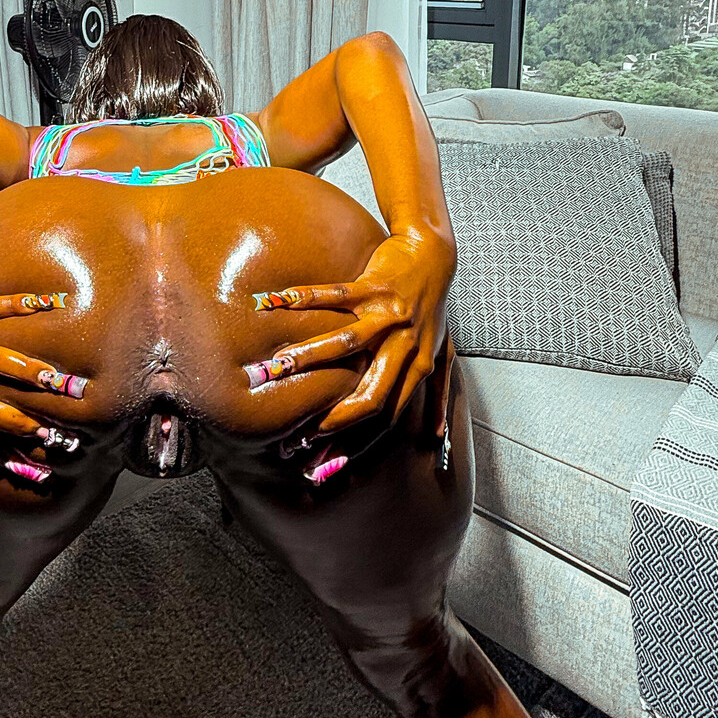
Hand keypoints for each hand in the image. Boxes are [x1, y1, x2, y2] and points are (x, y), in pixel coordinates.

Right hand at [246, 229, 455, 470]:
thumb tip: (436, 440)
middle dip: (333, 418)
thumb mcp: (442, 354)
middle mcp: (405, 346)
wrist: (433, 254)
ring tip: (274, 369)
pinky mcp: (375, 284)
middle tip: (296, 437)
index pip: (387, 417)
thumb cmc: (432, 307)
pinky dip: (306, 299)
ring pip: (348, 343)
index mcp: (417, 368)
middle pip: (371, 392)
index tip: (324, 463)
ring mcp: (389, 315)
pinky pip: (338, 295)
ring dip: (309, 357)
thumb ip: (440, 397)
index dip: (358, 444)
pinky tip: (274, 303)